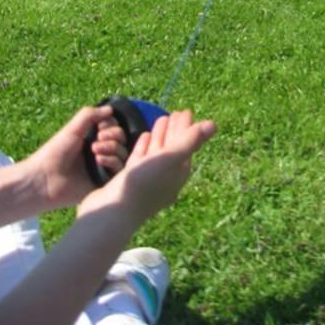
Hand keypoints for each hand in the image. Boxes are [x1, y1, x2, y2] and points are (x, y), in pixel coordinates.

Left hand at [23, 106, 126, 210]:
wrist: (45, 178)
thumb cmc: (56, 152)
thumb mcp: (73, 128)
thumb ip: (90, 115)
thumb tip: (111, 109)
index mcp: (92, 138)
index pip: (114, 126)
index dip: (111, 123)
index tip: (100, 126)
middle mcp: (100, 151)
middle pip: (121, 138)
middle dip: (113, 134)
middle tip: (98, 137)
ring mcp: (103, 166)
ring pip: (123, 152)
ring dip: (112, 147)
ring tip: (94, 150)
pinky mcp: (104, 181)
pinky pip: (119, 169)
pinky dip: (112, 160)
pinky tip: (99, 160)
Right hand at [80, 110, 215, 221]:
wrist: (110, 212)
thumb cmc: (143, 183)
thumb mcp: (169, 158)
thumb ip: (190, 141)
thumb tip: (214, 124)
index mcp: (178, 175)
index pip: (186, 146)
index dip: (187, 128)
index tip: (185, 111)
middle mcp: (165, 180)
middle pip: (173, 149)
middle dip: (175, 130)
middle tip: (175, 112)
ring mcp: (147, 181)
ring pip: (157, 154)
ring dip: (160, 136)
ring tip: (161, 119)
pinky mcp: (130, 181)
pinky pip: (142, 160)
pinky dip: (145, 146)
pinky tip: (145, 136)